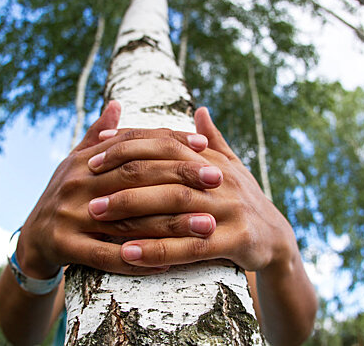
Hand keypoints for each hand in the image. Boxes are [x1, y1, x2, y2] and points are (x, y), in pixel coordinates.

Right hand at [16, 102, 224, 277]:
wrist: (31, 239)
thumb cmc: (67, 197)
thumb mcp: (77, 163)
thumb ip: (98, 135)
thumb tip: (116, 103)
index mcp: (85, 160)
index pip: (133, 144)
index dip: (169, 142)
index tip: (204, 146)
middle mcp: (77, 182)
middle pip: (136, 175)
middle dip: (180, 176)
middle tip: (217, 179)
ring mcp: (68, 214)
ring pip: (128, 218)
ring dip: (171, 223)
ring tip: (208, 225)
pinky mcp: (64, 245)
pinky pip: (106, 255)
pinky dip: (139, 259)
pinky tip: (170, 262)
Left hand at [110, 107, 298, 272]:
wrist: (277, 236)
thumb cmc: (243, 198)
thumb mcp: (231, 165)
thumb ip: (212, 139)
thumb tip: (200, 109)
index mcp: (212, 159)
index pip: (164, 143)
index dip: (128, 144)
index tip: (95, 151)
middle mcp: (220, 179)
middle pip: (164, 172)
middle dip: (121, 178)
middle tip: (86, 188)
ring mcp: (229, 209)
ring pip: (173, 207)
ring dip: (131, 213)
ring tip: (96, 217)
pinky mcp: (237, 240)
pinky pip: (190, 247)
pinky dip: (157, 250)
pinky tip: (127, 255)